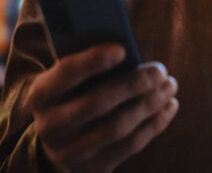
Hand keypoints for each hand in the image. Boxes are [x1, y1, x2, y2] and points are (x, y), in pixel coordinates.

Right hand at [28, 44, 178, 172]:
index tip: (122, 49)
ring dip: (149, 104)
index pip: (66, 74)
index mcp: (41, 95)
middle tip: (160, 71)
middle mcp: (50, 127)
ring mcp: (69, 153)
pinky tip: (169, 106)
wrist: (60, 143)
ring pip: (117, 127)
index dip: (93, 61)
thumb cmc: (75, 95)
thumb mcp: (72, 80)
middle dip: (133, 85)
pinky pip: (130, 147)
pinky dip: (154, 124)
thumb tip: (128, 50)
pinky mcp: (92, 169)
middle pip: (97, 103)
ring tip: (170, 85)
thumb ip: (91, 64)